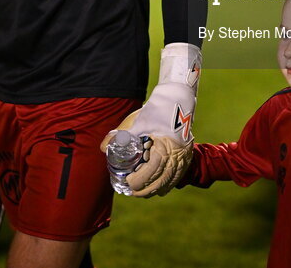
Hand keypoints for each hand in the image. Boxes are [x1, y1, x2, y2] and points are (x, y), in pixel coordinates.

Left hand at [102, 43, 200, 196]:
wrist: (177, 97)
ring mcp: (185, 153)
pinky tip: (161, 189)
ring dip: (158, 188)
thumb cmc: (156, 109)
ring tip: (145, 193)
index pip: (153, 169)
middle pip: (163, 177)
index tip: (129, 184)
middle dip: (148, 188)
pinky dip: (169, 183)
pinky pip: (179, 173)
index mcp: (166, 145)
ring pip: (172, 178)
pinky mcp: (187, 152)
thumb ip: (121, 135)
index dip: (141, 179)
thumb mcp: (137, 121)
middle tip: (133, 192)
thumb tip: (103, 149)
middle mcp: (178, 152)